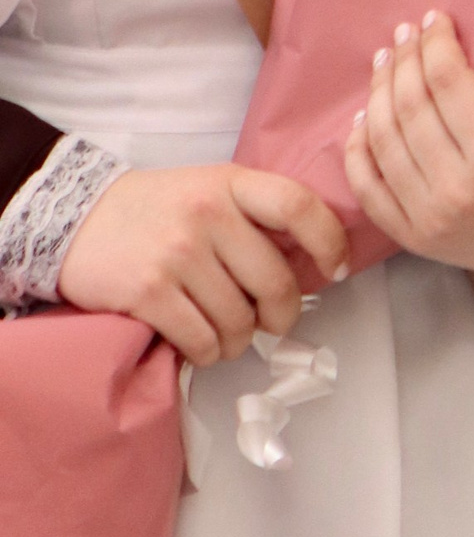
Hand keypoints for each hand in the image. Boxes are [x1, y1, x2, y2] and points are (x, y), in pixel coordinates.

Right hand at [58, 163, 347, 364]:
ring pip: (239, 320)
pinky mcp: (148, 291)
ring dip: (239, 341)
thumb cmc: (156, 211)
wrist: (73, 218)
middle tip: (273, 323)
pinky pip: (201, 340)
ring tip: (227, 336)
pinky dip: (207, 353)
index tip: (337, 268)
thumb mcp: (210, 189)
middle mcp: (208, 215)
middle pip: (275, 281)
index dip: (329, 241)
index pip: (299, 205)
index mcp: (232, 183)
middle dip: (282, 315)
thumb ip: (256, 214)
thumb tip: (311, 261)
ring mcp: (177, 253)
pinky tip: (200, 345)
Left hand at [344, 13, 473, 279]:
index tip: (433, 18)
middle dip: (404, 61)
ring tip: (384, 63)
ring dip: (378, 94)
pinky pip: (368, 190)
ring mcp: (428, 218)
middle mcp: (456, 189)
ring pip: (383, 143)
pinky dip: (356, 151)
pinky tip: (362, 118)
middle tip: (404, 33)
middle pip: (410, 108)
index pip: (449, 85)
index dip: (436, 45)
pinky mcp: (413, 238)